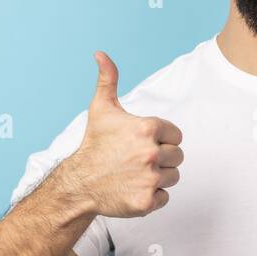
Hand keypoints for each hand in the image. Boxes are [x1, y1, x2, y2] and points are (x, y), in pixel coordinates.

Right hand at [65, 51, 183, 216]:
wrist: (79, 183)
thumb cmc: (94, 144)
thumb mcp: (101, 109)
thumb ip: (108, 79)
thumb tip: (100, 54)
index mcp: (147, 129)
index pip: (176, 135)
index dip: (162, 139)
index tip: (143, 143)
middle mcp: (150, 153)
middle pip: (178, 156)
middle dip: (162, 158)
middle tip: (138, 160)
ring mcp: (149, 179)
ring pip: (173, 177)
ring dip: (158, 177)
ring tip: (135, 174)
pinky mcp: (147, 201)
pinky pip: (165, 197)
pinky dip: (153, 196)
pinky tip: (134, 188)